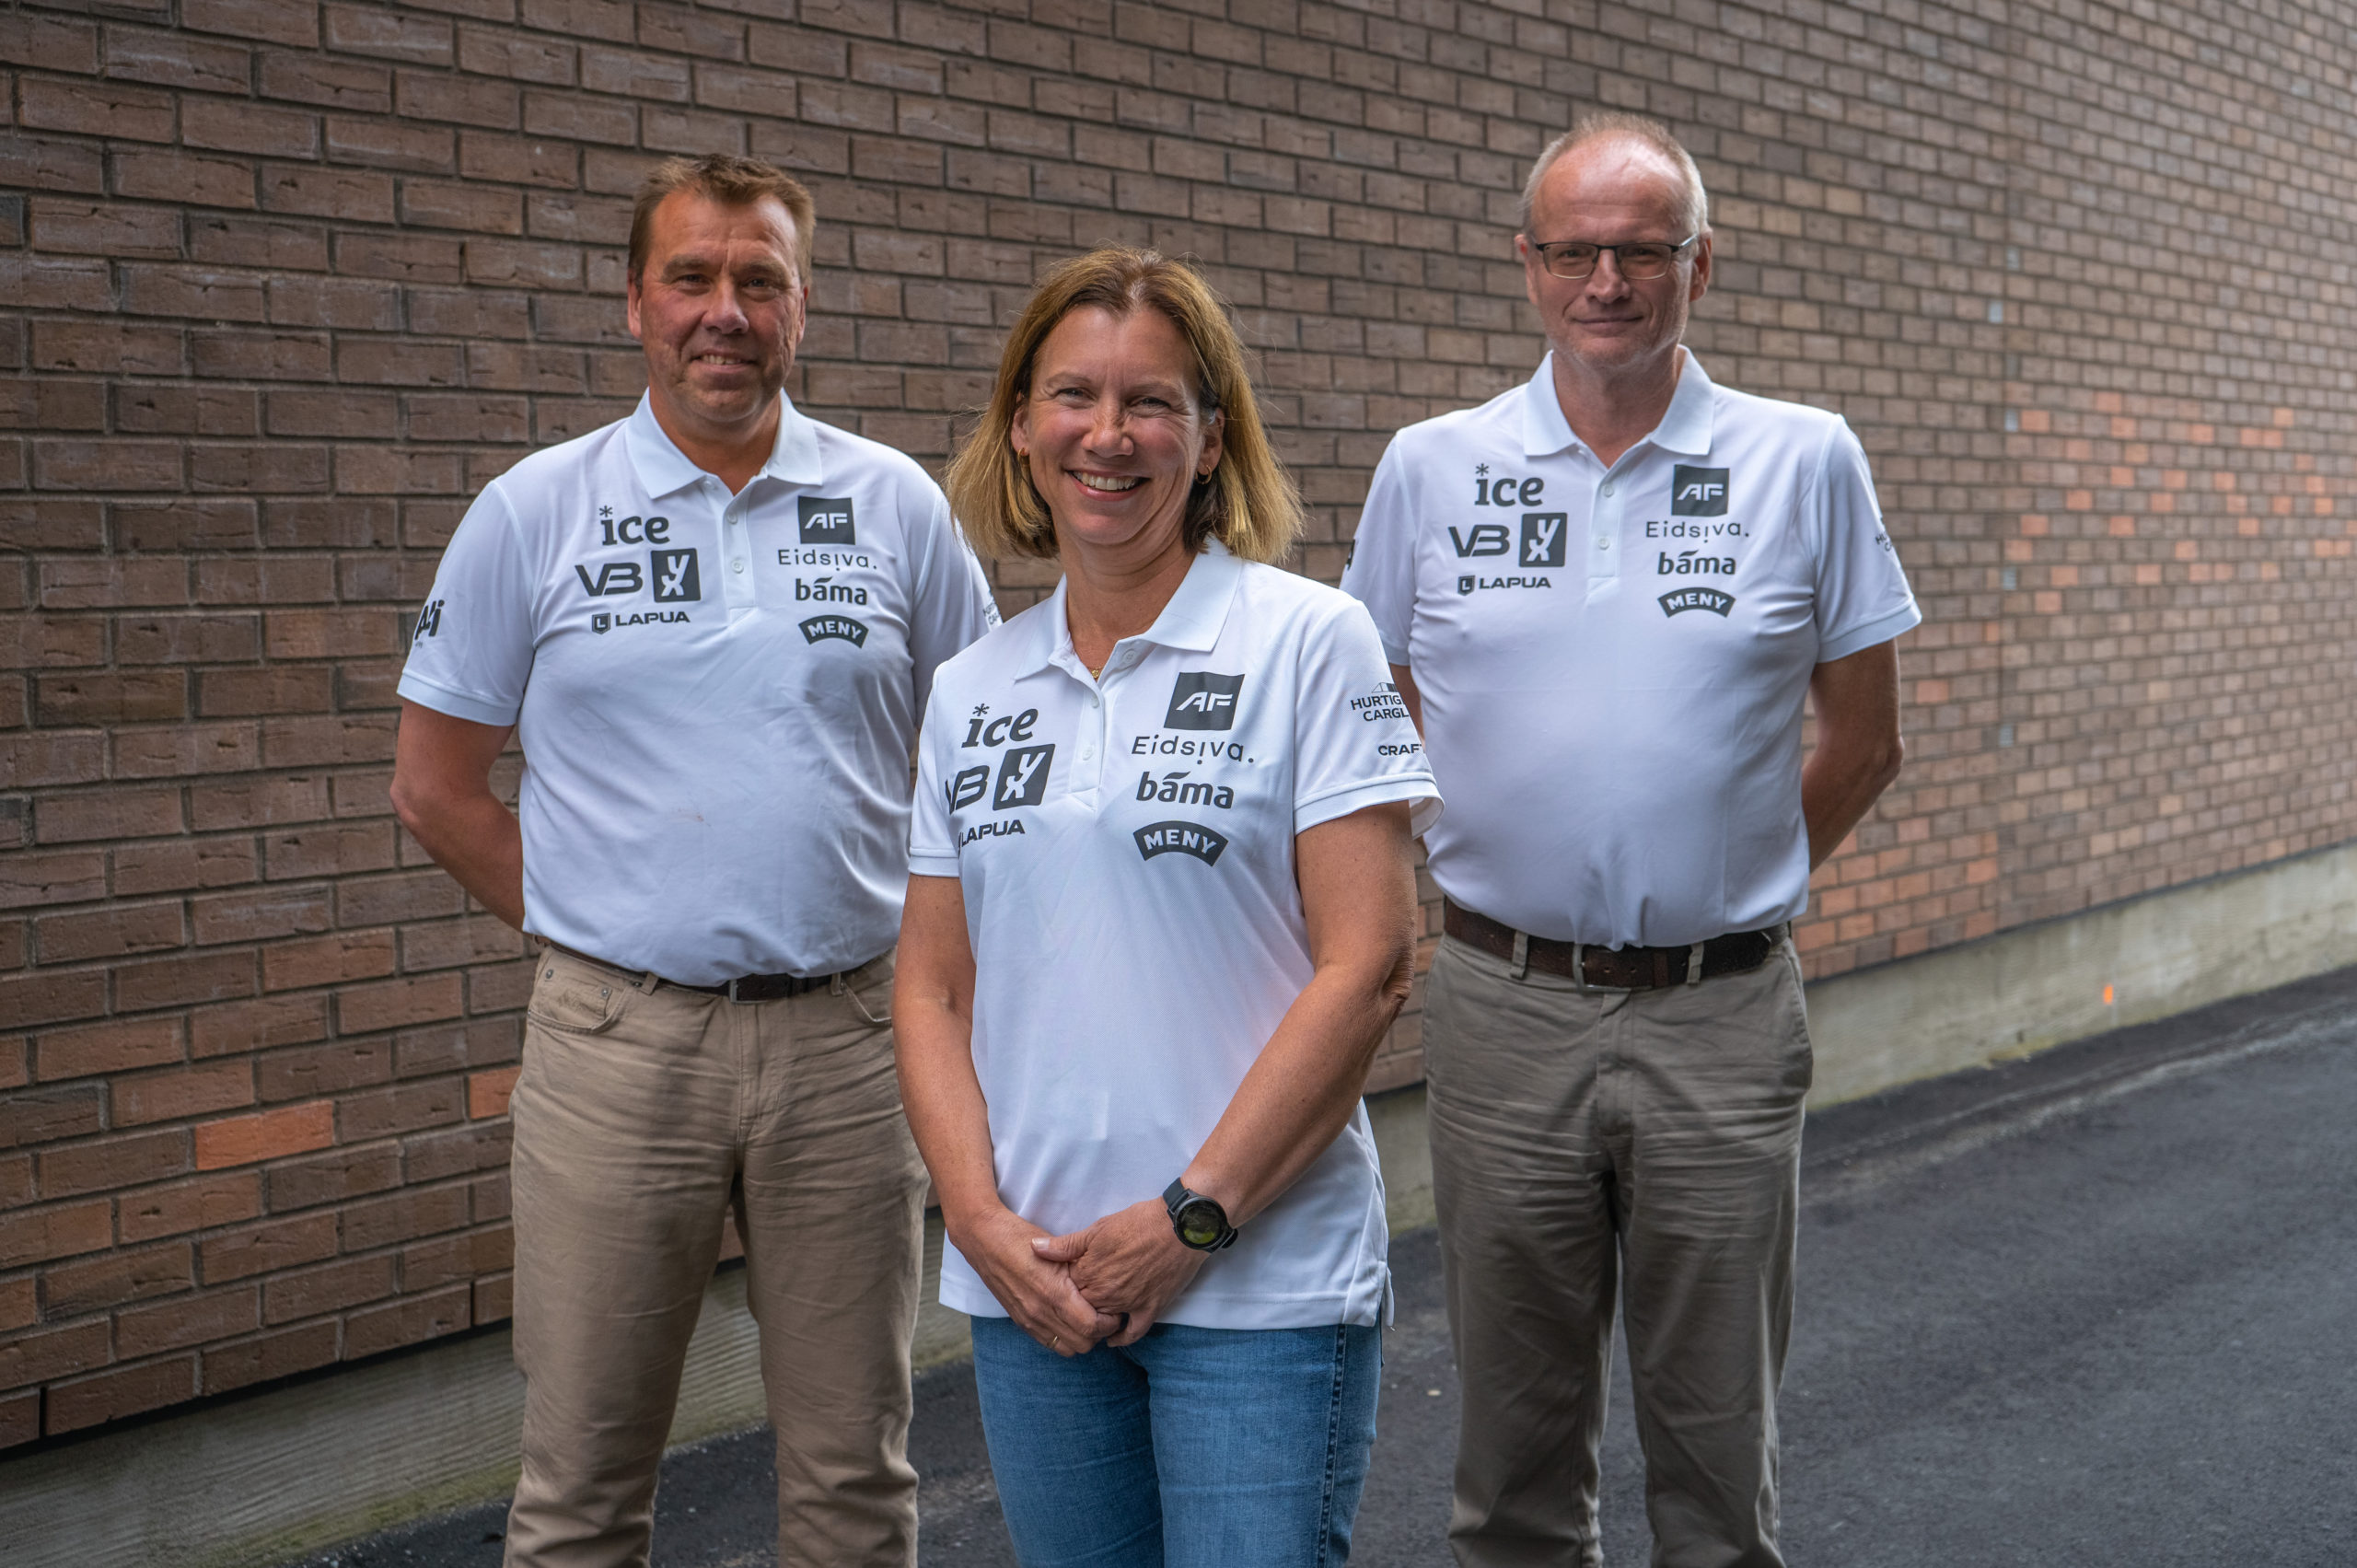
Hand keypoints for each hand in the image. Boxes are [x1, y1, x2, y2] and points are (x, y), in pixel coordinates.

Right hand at [952, 1204, 1122, 1356]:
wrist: (985, 1240)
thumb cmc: (1022, 1238)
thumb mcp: (1058, 1249)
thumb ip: (1081, 1271)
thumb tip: (1106, 1286)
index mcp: (1053, 1293)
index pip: (1092, 1327)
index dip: (1109, 1321)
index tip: (1114, 1309)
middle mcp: (1040, 1312)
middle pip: (1083, 1344)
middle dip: (1099, 1332)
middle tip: (1104, 1314)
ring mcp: (1029, 1320)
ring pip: (1068, 1349)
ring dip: (1082, 1338)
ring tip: (1087, 1317)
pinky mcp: (1021, 1322)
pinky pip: (1050, 1344)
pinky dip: (1064, 1337)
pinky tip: (1068, 1318)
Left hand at [1033, 1199, 1205, 1347]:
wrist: (1179, 1227)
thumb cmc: (1139, 1222)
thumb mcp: (1098, 1228)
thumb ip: (1065, 1244)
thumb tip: (1035, 1249)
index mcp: (1088, 1273)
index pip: (1065, 1290)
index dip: (1064, 1286)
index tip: (1063, 1283)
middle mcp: (1105, 1294)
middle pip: (1082, 1308)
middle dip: (1077, 1305)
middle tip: (1073, 1301)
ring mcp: (1128, 1304)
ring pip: (1103, 1321)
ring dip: (1095, 1320)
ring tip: (1089, 1316)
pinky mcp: (1150, 1309)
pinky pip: (1132, 1332)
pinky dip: (1121, 1338)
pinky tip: (1112, 1339)